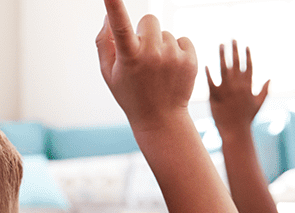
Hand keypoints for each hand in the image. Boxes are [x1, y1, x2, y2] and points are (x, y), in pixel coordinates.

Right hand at [95, 0, 197, 126]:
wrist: (161, 119)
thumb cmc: (130, 93)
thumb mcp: (109, 73)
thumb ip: (104, 42)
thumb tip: (108, 16)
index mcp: (129, 57)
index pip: (120, 26)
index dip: (114, 5)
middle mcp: (152, 54)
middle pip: (149, 19)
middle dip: (145, 32)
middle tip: (142, 54)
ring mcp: (173, 57)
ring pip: (165, 32)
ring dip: (160, 44)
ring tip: (158, 69)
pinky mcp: (190, 59)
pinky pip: (182, 39)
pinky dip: (177, 49)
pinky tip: (171, 68)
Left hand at [207, 40, 268, 131]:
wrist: (235, 132)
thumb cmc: (247, 119)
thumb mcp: (258, 104)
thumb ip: (264, 90)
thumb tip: (270, 79)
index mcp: (248, 86)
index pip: (249, 66)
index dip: (247, 55)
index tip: (245, 46)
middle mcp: (237, 85)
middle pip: (236, 63)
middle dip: (235, 50)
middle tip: (232, 39)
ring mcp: (226, 89)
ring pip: (223, 68)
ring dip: (222, 55)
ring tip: (221, 45)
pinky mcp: (214, 95)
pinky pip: (211, 81)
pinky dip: (209, 73)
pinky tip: (206, 64)